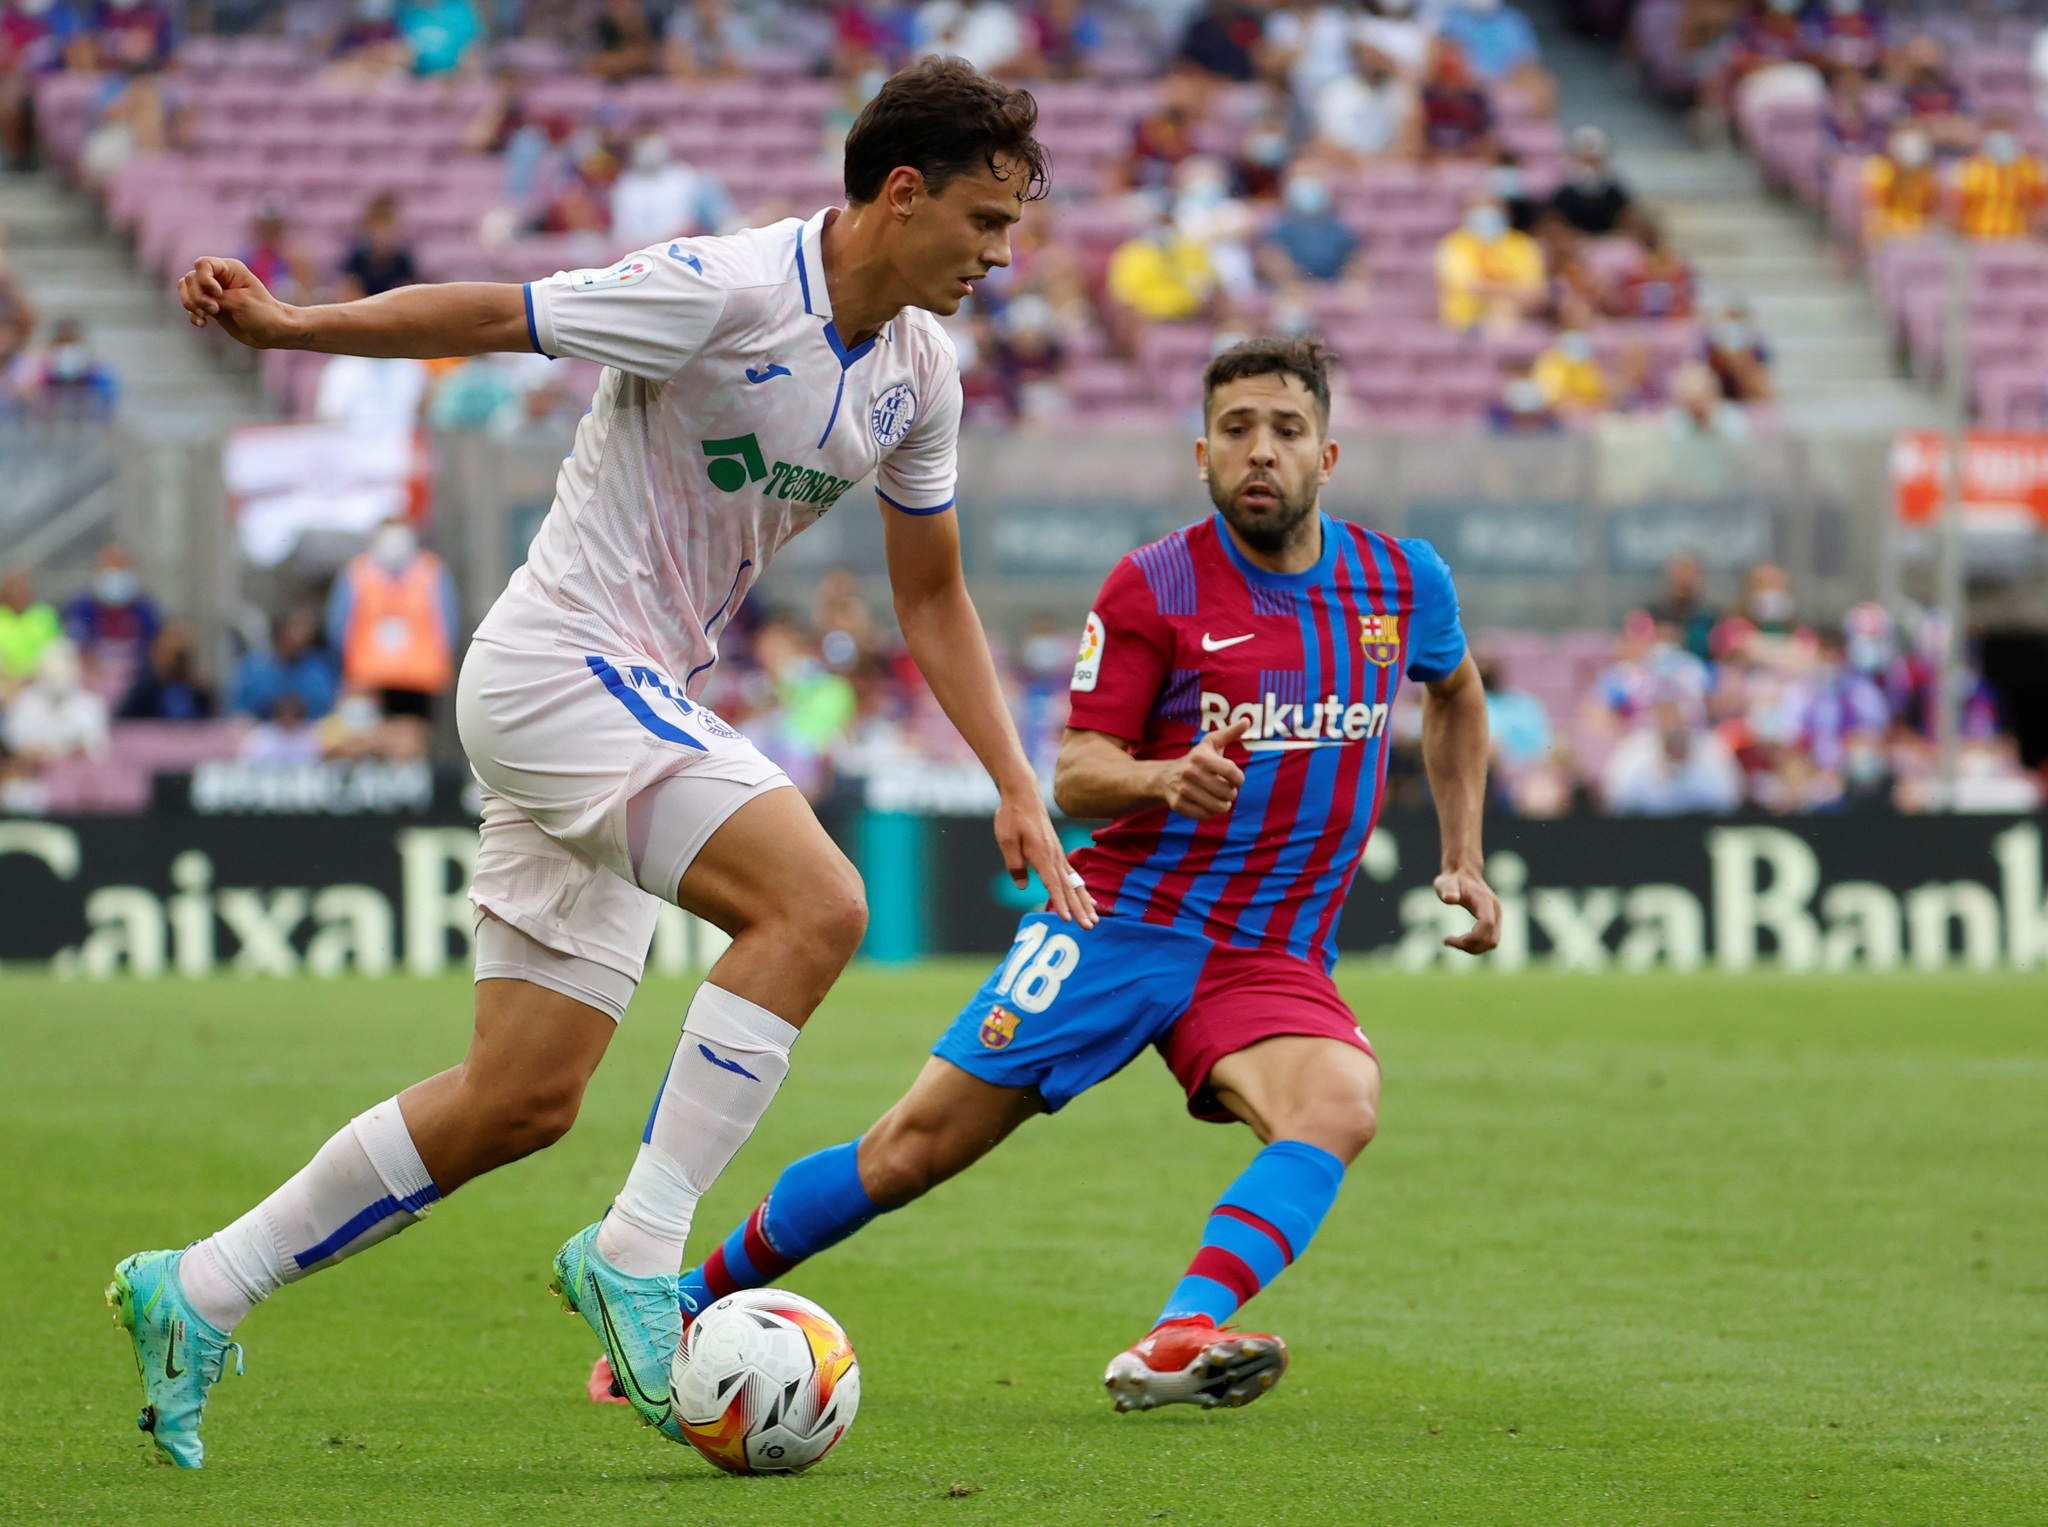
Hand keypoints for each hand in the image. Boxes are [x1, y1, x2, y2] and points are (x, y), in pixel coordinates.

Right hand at [176, 257, 298, 348]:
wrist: (274, 333)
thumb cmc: (264, 314)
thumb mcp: (240, 303)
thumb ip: (215, 297)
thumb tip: (194, 295)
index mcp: (230, 269)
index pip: (203, 264)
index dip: (204, 279)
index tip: (218, 294)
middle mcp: (219, 278)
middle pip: (191, 278)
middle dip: (197, 296)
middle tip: (215, 310)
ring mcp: (214, 292)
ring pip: (186, 290)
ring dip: (191, 304)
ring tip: (206, 317)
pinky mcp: (211, 307)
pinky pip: (191, 305)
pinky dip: (192, 315)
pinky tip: (202, 324)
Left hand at [994, 788, 1097, 928]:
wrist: (1022, 794)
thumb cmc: (1012, 816)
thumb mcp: (1006, 840)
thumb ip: (1014, 864)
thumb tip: (1022, 885)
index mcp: (1041, 854)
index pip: (1053, 885)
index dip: (1060, 903)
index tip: (1068, 920)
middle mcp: (1054, 856)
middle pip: (1069, 888)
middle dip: (1080, 909)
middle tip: (1090, 927)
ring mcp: (1058, 854)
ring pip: (1074, 883)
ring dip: (1084, 902)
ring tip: (1095, 918)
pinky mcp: (1057, 852)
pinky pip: (1072, 874)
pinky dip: (1081, 889)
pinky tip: (1088, 899)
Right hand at [1158, 717, 1248, 819]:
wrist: (1165, 777)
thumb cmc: (1196, 759)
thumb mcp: (1211, 743)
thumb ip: (1230, 733)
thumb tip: (1247, 720)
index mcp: (1201, 756)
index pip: (1232, 772)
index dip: (1240, 779)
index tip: (1237, 780)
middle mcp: (1190, 772)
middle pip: (1226, 792)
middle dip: (1231, 793)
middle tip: (1226, 790)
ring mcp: (1183, 789)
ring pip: (1217, 806)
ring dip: (1223, 805)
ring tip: (1220, 799)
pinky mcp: (1178, 804)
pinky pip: (1205, 815)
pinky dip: (1210, 812)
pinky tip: (1207, 804)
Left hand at [1434, 866, 1500, 954]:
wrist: (1463, 872)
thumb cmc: (1452, 879)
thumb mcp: (1444, 883)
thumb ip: (1447, 890)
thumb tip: (1450, 898)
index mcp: (1485, 901)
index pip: (1486, 925)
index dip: (1471, 938)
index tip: (1448, 939)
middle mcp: (1495, 910)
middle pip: (1492, 939)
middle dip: (1471, 946)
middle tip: (1449, 942)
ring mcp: (1497, 916)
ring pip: (1493, 942)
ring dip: (1474, 948)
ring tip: (1453, 942)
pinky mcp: (1494, 920)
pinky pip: (1490, 939)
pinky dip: (1476, 945)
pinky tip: (1460, 940)